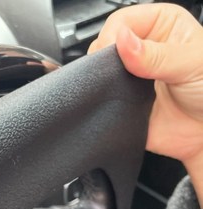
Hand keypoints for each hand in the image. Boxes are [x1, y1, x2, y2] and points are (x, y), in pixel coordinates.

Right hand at [89, 4, 202, 201]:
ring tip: (117, 91)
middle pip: (105, 46)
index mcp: (161, 26)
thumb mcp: (191, 64)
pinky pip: (101, 101)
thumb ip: (156, 54)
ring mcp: (129, 78)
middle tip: (114, 75)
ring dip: (102, 83)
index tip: (113, 53)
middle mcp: (142, 50)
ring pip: (99, 74)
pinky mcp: (120, 103)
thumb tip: (122, 40)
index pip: (122, 21)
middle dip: (104, 60)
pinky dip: (101, 104)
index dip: (113, 36)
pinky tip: (113, 105)